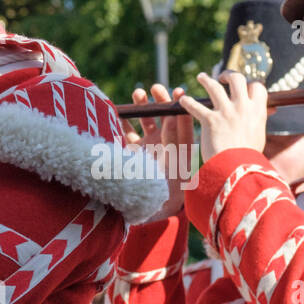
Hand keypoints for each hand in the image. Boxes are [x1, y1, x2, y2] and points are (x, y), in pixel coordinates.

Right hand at [125, 83, 195, 221]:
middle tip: (157, 89)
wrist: (147, 214)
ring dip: (143, 106)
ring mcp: (148, 149)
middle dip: (161, 102)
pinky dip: (123, 119)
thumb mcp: (172, 163)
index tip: (179, 92)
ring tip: (139, 94)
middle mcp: (166, 147)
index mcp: (180, 151)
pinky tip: (119, 110)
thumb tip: (174, 116)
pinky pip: (127, 131)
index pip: (183, 124)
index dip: (182, 107)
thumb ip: (172, 140)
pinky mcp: (132, 152)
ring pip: (146, 122)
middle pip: (165, 119)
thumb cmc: (165, 193)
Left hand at [178, 71, 268, 161]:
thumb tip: (266, 111)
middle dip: (228, 75)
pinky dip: (187, 102)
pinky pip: (195, 105)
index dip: (250, 83)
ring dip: (206, 80)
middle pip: (236, 79)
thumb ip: (257, 120)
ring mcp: (226, 112)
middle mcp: (243, 108)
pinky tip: (183, 100)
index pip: (257, 87)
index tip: (244, 84)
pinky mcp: (210, 120)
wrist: (239, 169)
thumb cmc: (248, 156)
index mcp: (258, 111)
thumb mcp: (259, 135)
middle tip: (221, 77)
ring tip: (201, 77)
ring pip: (214, 87)